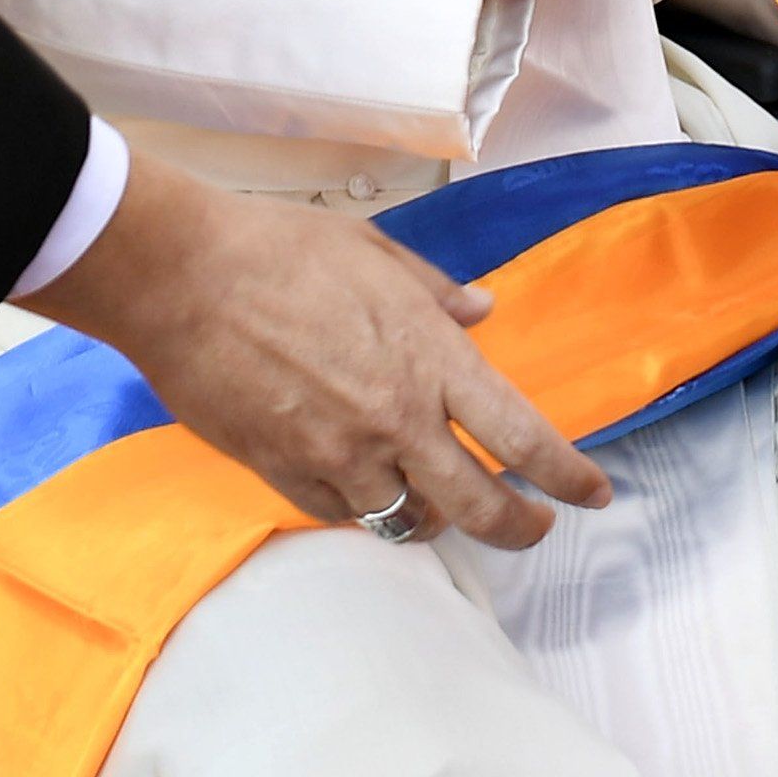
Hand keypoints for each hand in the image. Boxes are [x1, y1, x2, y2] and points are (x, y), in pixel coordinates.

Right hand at [24, 155, 607, 548]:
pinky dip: (367, 509)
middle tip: (532, 526)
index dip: (568, 475)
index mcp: (430, 358)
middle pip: (480, 506)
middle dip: (519, 526)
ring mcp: (340, 454)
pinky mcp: (285, 474)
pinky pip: (344, 515)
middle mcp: (396, 418)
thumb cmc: (281, 250)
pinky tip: (369, 491)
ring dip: (436, 518)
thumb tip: (481, 312)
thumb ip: (436, 292)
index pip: (521, 435)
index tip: (594, 494)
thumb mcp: (376, 252)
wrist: (183, 279)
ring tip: (444, 507)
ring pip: (410, 521)